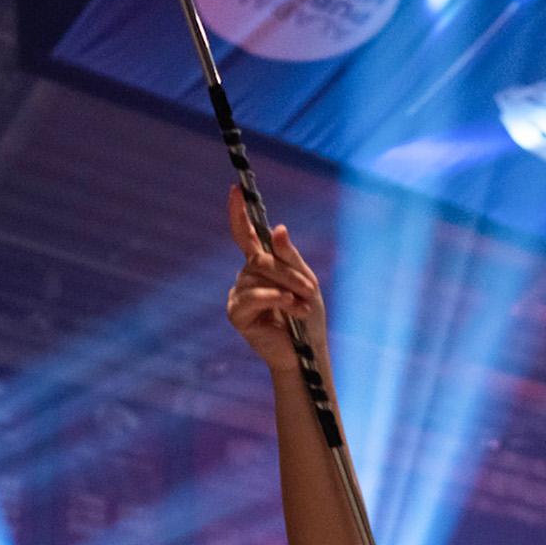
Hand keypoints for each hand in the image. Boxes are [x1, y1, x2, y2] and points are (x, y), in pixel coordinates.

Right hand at [225, 188, 322, 374]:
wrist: (306, 354)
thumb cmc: (308, 318)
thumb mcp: (306, 282)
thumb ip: (290, 257)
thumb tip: (277, 228)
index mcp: (263, 265)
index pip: (246, 234)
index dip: (239, 213)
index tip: (235, 190)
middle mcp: (247, 276)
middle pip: (260, 258)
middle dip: (288, 273)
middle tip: (309, 290)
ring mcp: (239, 294)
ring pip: (257, 276)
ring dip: (286, 288)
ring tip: (303, 306)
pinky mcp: (237, 313)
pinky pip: (251, 296)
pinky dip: (273, 298)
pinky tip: (290, 307)